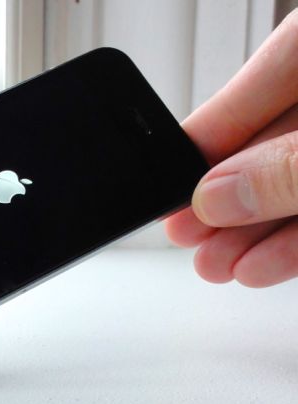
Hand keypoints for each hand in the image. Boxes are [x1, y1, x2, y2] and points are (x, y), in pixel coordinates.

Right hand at [166, 9, 297, 286]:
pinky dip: (297, 240)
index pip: (250, 89)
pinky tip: (261, 265)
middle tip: (186, 236)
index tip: (166, 183)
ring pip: (297, 183)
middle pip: (269, 146)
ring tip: (216, 266)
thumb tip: (217, 196)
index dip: (201, 141)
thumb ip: (289, 168)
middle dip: (225, 202)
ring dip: (254, 232)